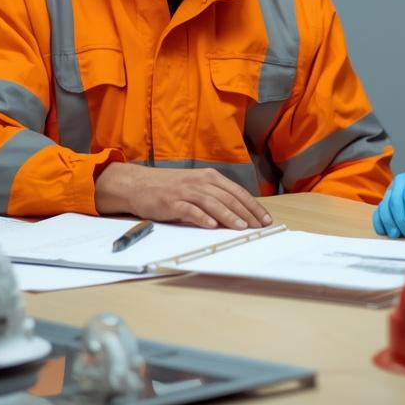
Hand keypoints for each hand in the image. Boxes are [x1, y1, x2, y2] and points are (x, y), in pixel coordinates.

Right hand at [94, 163, 272, 229]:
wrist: (139, 184)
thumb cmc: (170, 187)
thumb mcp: (196, 186)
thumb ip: (215, 196)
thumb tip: (239, 213)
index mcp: (209, 177)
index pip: (237, 192)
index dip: (253, 206)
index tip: (265, 219)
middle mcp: (200, 181)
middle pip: (229, 198)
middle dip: (247, 213)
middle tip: (259, 227)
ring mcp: (186, 191)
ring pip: (213, 203)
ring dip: (229, 215)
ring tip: (242, 227)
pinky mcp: (171, 202)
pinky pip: (189, 210)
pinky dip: (201, 217)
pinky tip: (211, 225)